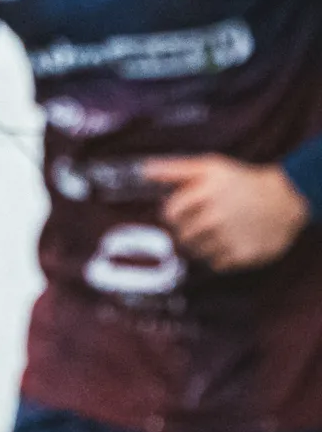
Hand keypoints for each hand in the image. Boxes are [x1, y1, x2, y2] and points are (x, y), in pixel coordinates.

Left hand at [149, 155, 311, 272]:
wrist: (286, 198)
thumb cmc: (242, 181)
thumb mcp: (210, 167)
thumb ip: (175, 169)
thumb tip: (143, 170)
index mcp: (205, 192)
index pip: (169, 213)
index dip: (174, 214)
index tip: (184, 211)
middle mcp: (215, 216)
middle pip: (181, 235)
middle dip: (188, 230)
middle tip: (205, 222)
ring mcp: (229, 237)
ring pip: (195, 252)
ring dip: (202, 244)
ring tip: (219, 231)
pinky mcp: (241, 255)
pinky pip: (215, 264)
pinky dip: (219, 256)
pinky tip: (230, 242)